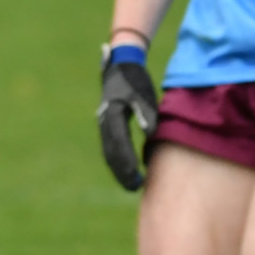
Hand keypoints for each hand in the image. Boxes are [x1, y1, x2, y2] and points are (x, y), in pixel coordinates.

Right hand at [97, 51, 159, 191]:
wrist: (121, 66)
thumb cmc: (136, 80)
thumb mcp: (143, 94)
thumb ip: (146, 113)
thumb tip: (150, 134)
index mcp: (113, 114)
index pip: (120, 144)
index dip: (127, 162)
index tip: (136, 177)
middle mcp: (104, 121)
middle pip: (111, 152)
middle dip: (121, 172)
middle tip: (135, 188)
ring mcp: (104, 124)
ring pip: (109, 151)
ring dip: (119, 169)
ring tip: (133, 185)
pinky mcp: (107, 124)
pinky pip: (111, 147)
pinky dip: (118, 161)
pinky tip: (129, 171)